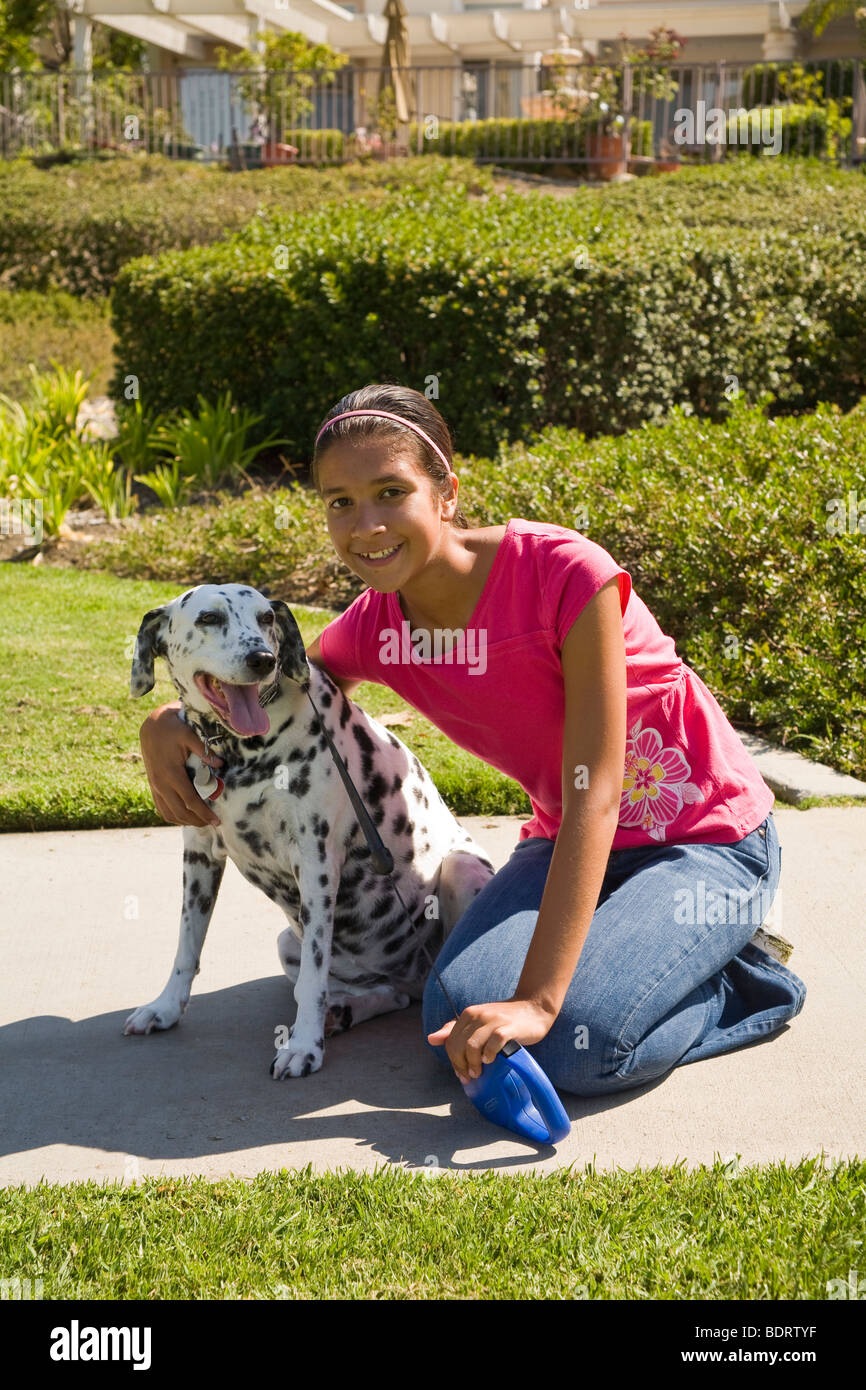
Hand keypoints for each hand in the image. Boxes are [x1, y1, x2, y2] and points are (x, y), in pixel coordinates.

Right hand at [139, 702, 224, 827]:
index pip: (190, 801)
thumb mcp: (189, 735)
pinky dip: (172, 816)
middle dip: (197, 821)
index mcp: (172, 773)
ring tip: (200, 822)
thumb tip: (221, 764)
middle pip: (180, 812)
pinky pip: (160, 807)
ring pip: (168, 813)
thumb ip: (204, 751)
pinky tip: (183, 816)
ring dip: (184, 821)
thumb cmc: (172, 729)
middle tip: (212, 824)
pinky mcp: (153, 785)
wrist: (151, 726)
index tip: (216, 821)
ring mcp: (155, 786)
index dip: (204, 813)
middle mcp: (161, 783)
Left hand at [427, 997, 556, 1084]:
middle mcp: (478, 1015)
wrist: (533, 1007)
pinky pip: (494, 1042)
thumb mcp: (477, 1022)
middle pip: (459, 1046)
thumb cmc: (504, 1019)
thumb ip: (455, 1030)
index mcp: (469, 1014)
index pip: (451, 1042)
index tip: (462, 1073)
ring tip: (479, 1072)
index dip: (453, 1061)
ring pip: (472, 1046)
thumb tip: (431, 1039)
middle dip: (461, 1065)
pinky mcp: (509, 1027)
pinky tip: (491, 1060)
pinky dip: (490, 1054)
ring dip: (474, 1063)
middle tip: (470, 1076)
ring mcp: (493, 1020)